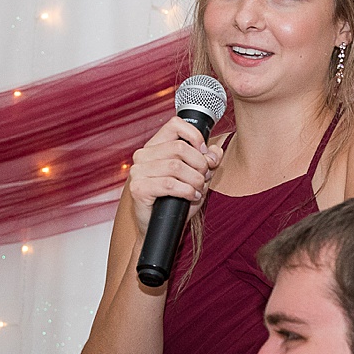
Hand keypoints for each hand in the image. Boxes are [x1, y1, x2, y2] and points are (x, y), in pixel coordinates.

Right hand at [125, 115, 223, 238]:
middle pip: (179, 148)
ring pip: (176, 166)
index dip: (195, 136)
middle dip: (199, 164)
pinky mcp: (138, 188)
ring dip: (195, 179)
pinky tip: (192, 196)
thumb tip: (215, 152)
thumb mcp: (195, 178)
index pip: (175, 124)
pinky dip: (186, 190)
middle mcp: (143, 155)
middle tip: (205, 178)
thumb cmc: (175, 202)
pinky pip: (168, 184)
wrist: (158, 229)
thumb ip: (206, 162)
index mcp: (155, 146)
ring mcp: (138, 172)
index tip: (204, 153)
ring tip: (199, 190)